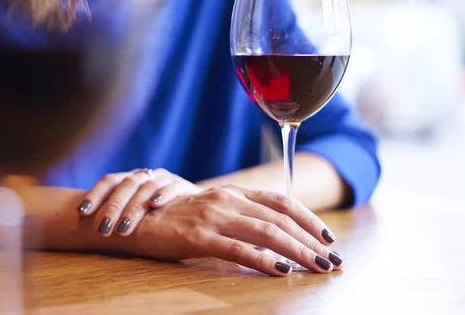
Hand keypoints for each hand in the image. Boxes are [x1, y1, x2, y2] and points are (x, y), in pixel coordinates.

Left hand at [77, 168, 200, 236]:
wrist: (193, 206)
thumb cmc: (155, 212)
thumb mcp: (134, 209)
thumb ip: (115, 211)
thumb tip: (80, 223)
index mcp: (128, 178)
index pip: (108, 181)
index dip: (94, 195)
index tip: (81, 212)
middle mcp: (144, 175)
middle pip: (125, 186)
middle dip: (112, 208)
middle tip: (102, 229)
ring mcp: (163, 178)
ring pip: (145, 189)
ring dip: (133, 209)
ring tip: (122, 228)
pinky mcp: (182, 185)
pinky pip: (171, 187)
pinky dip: (163, 194)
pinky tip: (154, 205)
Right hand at [123, 186, 342, 275]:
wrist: (133, 218)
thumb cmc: (174, 218)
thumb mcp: (210, 211)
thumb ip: (239, 217)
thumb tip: (272, 237)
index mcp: (232, 193)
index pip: (280, 201)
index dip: (307, 218)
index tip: (327, 237)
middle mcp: (227, 199)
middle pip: (279, 218)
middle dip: (310, 240)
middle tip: (332, 260)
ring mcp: (213, 216)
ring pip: (266, 232)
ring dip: (297, 251)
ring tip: (318, 267)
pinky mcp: (199, 237)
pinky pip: (239, 249)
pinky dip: (263, 260)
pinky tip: (282, 271)